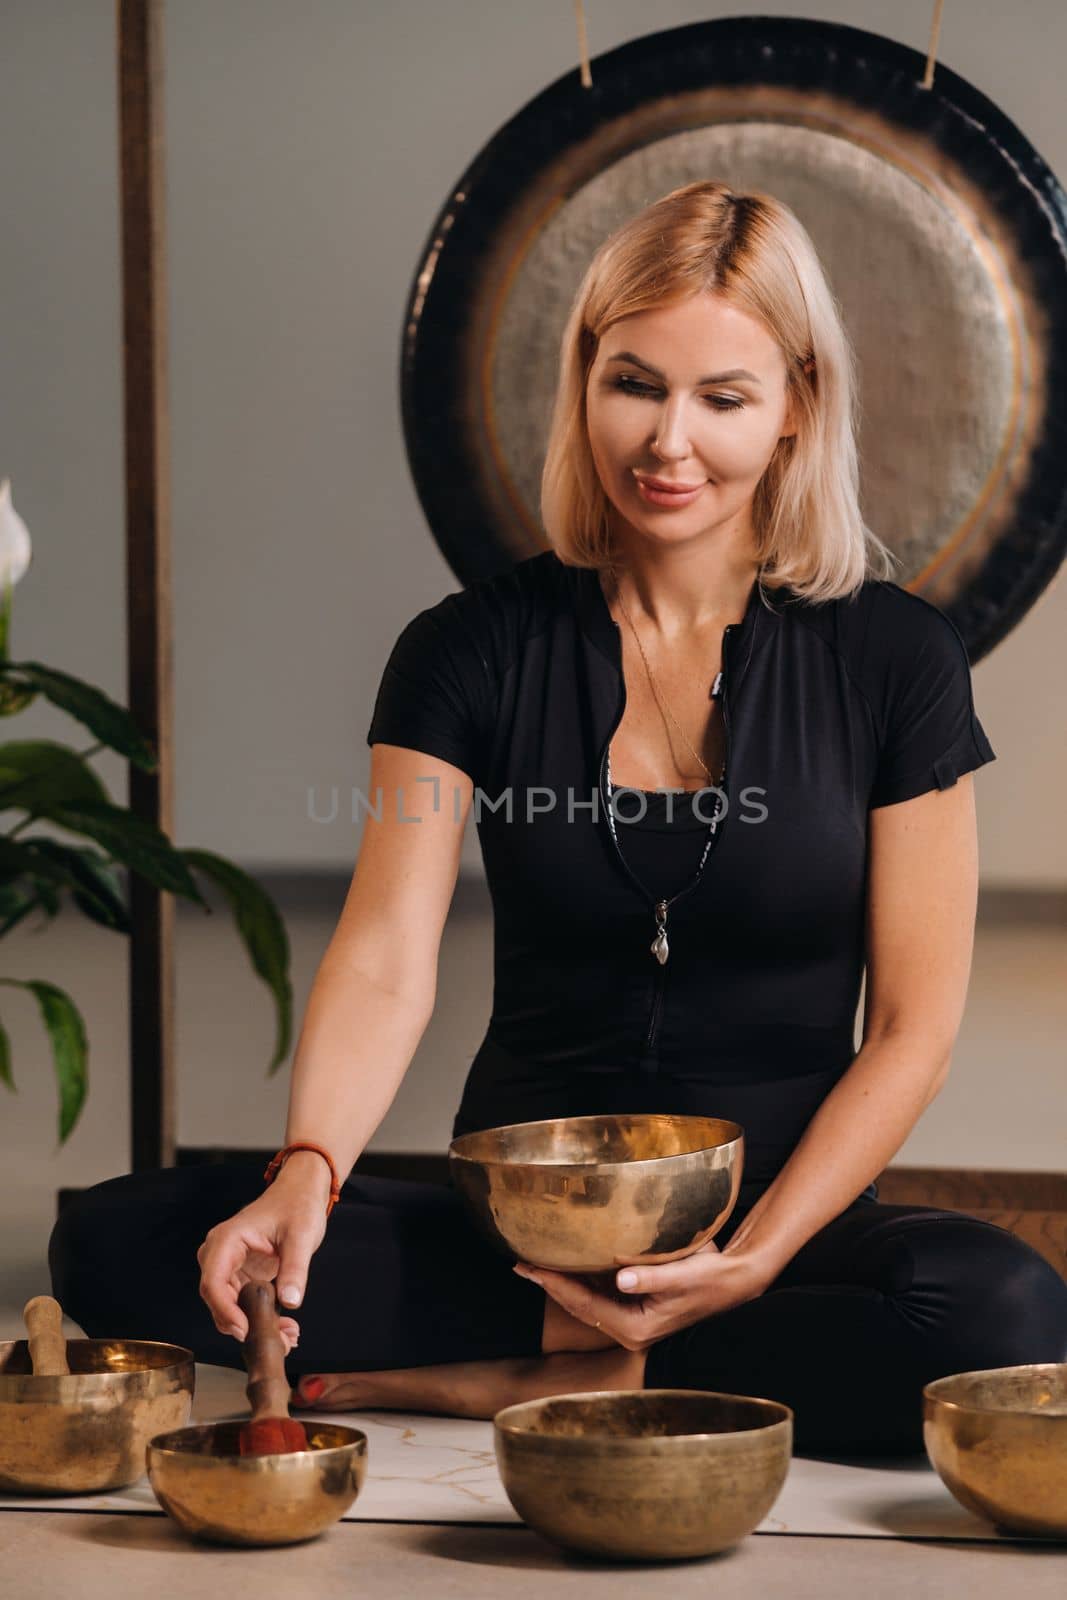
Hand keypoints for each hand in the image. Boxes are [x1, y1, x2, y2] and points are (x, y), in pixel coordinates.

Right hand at [196, 1155, 331, 1349]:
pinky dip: (260, 1318)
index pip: (213, 1282)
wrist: (300, 1192)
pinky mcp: (241, 1275)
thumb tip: (290, 1302)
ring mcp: (229, 1266)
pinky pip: (242, 1303)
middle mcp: (221, 1254)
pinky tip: (286, 1327)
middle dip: (243, 1324)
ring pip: (229, 1307)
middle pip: (218, 1300)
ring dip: (254, 1325)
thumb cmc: (297, 1205)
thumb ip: (295, 1269)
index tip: (245, 1329)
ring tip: (288, 1335)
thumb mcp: (301, 1236)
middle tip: (275, 1340)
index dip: (225, 1310)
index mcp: (227, 1239)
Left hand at [513, 1240, 768, 1351]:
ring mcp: (631, 1320)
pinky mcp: (635, 1307)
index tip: (530, 1267)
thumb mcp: (683, 1275)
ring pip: (585, 1301)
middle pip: (579, 1305)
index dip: (555, 1284)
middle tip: (519, 1262)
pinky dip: (578, 1279)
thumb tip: (621, 1278)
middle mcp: (630, 1329)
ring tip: (533, 1262)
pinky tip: (565, 1264)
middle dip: (549, 1283)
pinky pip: (598, 1294)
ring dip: (560, 1281)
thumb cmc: (711, 1277)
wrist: (734, 1281)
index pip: (585, 1304)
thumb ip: (652, 1277)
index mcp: (636, 1327)